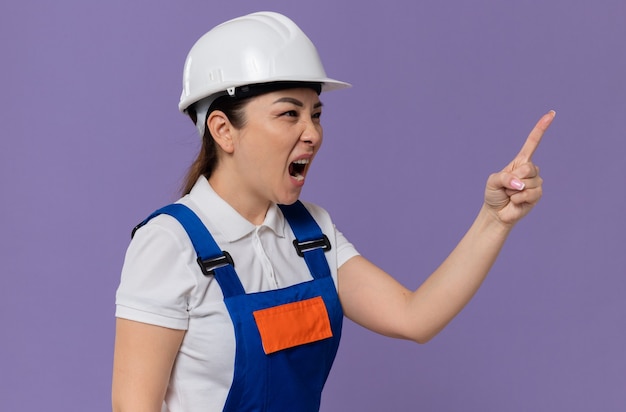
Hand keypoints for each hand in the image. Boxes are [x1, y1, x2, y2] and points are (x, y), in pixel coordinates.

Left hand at [484, 110, 555, 225]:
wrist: (497, 212)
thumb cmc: (494, 194)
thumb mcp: (493, 181)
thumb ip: (504, 178)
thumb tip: (520, 184)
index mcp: (520, 161)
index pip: (533, 142)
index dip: (541, 128)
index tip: (551, 114)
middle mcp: (530, 169)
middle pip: (528, 168)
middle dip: (513, 179)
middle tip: (507, 187)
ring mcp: (536, 182)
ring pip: (528, 183)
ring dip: (514, 191)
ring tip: (511, 195)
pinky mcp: (538, 195)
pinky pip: (529, 194)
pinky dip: (518, 199)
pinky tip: (515, 201)